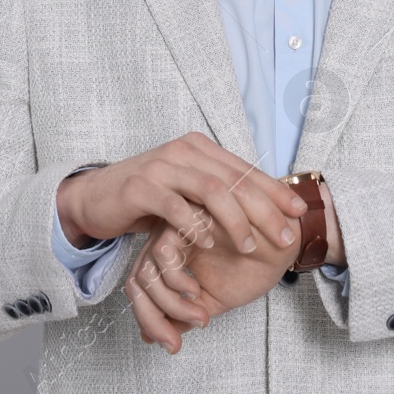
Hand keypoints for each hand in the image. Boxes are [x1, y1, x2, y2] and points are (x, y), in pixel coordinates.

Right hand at [56, 132, 306, 254]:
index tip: (298, 211)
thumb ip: (217, 192)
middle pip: (234, 179)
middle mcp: (183, 150)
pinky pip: (176, 206)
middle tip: (284, 236)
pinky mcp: (141, 187)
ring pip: (211, 190)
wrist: (95, 196)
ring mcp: (161, 166)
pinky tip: (209, 243)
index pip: (245, 168)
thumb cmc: (147, 198)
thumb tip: (265, 205)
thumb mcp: (186, 190)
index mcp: (199, 148)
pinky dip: (196, 225)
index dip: (274, 190)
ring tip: (249, 246)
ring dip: (236, 220)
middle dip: (265, 209)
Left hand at [125, 206, 300, 353]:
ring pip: (147, 269)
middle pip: (137, 281)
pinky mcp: (185, 217)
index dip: (149, 320)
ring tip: (198, 314)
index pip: (142, 288)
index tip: (171, 345)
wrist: (284, 242)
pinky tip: (197, 290)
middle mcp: (167, 241)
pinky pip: (163, 250)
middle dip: (152, 318)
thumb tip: (152, 339)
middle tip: (173, 342)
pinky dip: (176, 279)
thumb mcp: (214, 299)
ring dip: (169, 303)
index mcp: (171, 258)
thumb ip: (184, 314)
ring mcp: (173, 227)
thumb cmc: (253, 264)